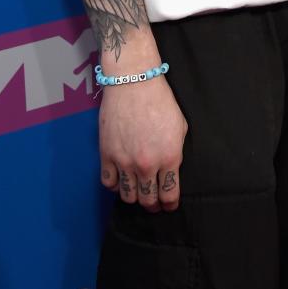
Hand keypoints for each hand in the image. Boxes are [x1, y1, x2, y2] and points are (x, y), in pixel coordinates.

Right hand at [98, 76, 187, 212]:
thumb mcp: (180, 127)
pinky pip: (108, 183)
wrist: (133, 82)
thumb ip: (175, 152)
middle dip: (152, 205)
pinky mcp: (107, 155)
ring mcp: (124, 162)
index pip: (169, 194)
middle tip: (153, 203)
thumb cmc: (160, 100)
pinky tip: (120, 180)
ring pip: (128, 196)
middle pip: (148, 200)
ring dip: (134, 197)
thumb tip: (171, 168)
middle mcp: (147, 164)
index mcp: (169, 158)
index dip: (169, 204)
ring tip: (137, 192)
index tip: (168, 206)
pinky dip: (114, 186)